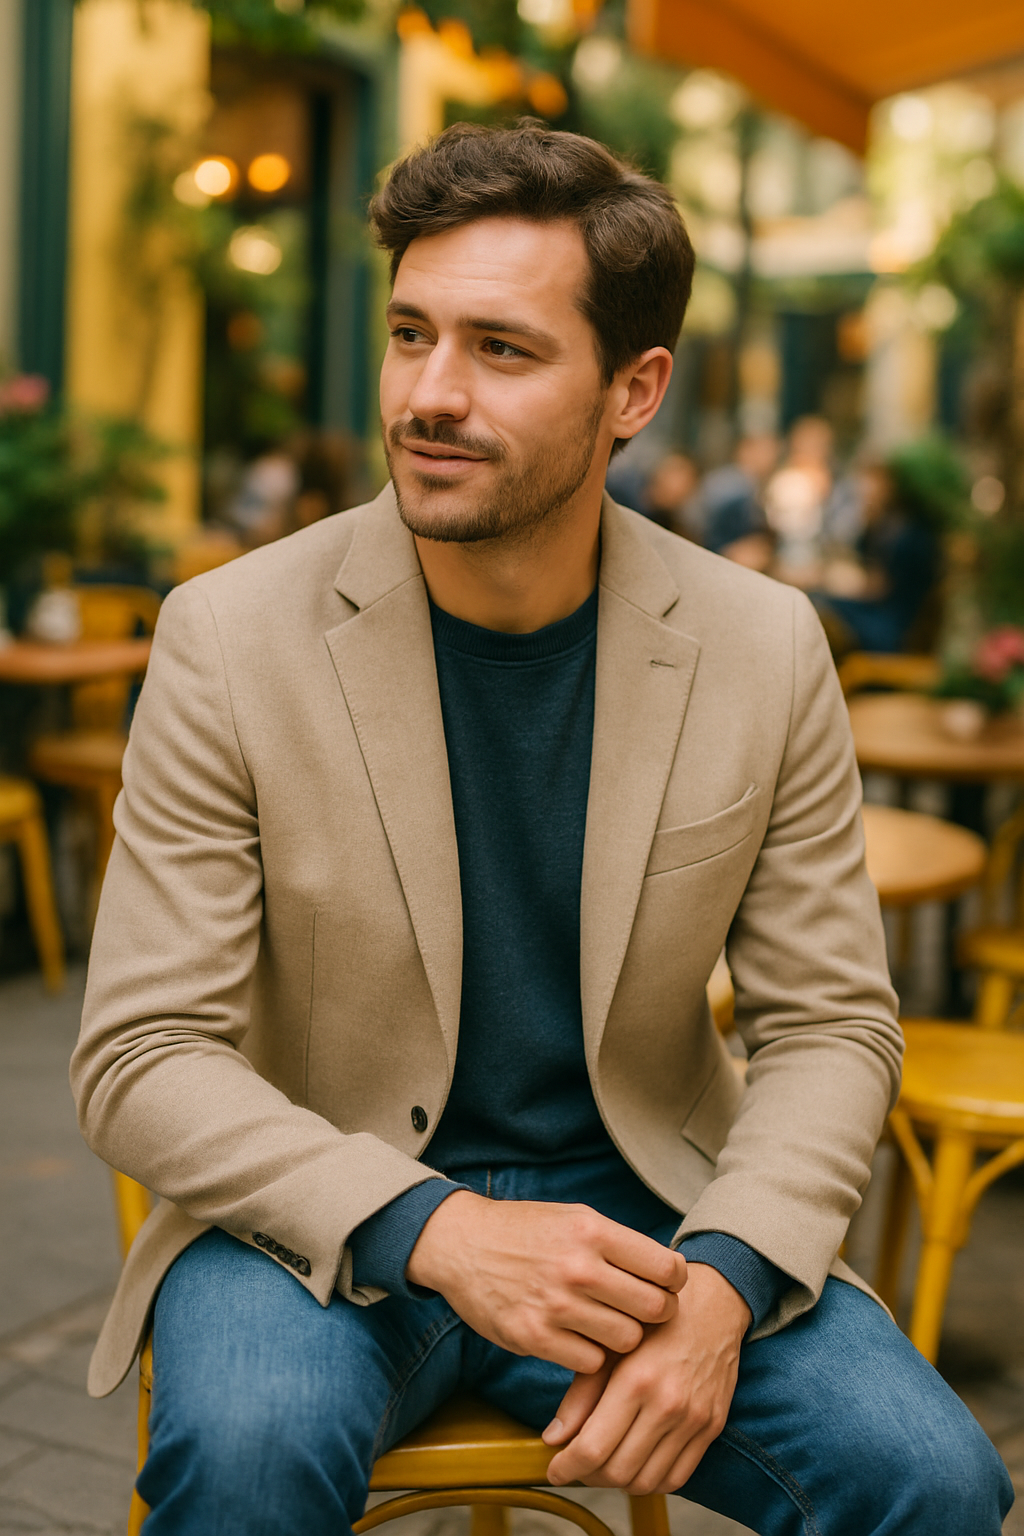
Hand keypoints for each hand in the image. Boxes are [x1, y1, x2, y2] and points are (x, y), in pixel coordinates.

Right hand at [406, 1191, 686, 1373]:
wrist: (462, 1244)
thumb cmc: (526, 1231)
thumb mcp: (574, 1218)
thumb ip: (618, 1243)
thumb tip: (669, 1273)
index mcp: (592, 1230)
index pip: (665, 1268)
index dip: (674, 1281)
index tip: (667, 1286)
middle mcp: (577, 1267)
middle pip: (653, 1308)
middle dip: (656, 1313)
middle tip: (644, 1312)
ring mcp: (555, 1305)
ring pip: (626, 1340)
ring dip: (623, 1337)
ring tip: (609, 1324)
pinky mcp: (534, 1337)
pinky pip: (590, 1362)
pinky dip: (591, 1355)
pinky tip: (580, 1338)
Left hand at [542, 1263, 749, 1493]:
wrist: (714, 1304)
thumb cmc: (655, 1320)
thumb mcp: (610, 1346)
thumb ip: (581, 1394)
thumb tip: (553, 1438)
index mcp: (636, 1380)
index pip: (593, 1448)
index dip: (567, 1467)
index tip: (554, 1469)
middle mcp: (668, 1404)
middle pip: (618, 1471)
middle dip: (588, 1476)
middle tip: (575, 1464)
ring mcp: (694, 1420)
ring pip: (646, 1481)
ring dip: (618, 1483)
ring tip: (603, 1464)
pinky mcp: (712, 1427)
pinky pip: (677, 1477)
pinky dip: (651, 1481)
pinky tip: (635, 1464)